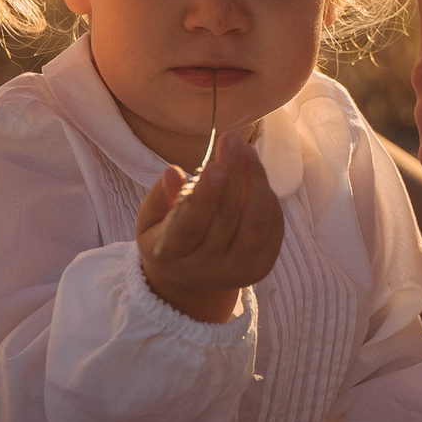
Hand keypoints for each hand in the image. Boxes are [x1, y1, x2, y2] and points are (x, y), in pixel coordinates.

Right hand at [135, 138, 282, 323]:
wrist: (191, 281)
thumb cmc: (166, 238)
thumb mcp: (149, 220)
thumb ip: (159, 196)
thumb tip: (174, 172)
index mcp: (172, 255)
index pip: (191, 225)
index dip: (205, 196)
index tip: (215, 165)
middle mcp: (206, 268)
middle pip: (227, 218)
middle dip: (233, 174)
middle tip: (232, 139)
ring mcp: (237, 271)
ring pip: (255, 224)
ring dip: (257, 182)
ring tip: (248, 152)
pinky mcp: (261, 268)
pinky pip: (272, 229)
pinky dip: (268, 199)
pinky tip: (256, 177)